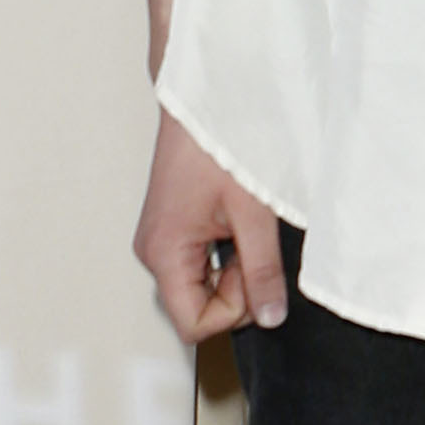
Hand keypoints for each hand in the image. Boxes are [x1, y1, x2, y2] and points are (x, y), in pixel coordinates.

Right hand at [136, 108, 287, 340]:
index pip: (194, 324)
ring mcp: (161, 241)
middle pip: (197, 307)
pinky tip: (236, 223)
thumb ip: (263, 270)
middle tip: (254, 246)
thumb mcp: (253, 214)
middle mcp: (154, 252)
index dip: (234, 310)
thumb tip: (270, 315)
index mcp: (164, 252)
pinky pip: (199, 263)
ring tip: (245, 228)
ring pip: (201, 286)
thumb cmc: (218, 143)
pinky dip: (225, 255)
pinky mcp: (172, 229)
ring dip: (232, 270)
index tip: (255, 276)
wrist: (203, 100)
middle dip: (235, 290)